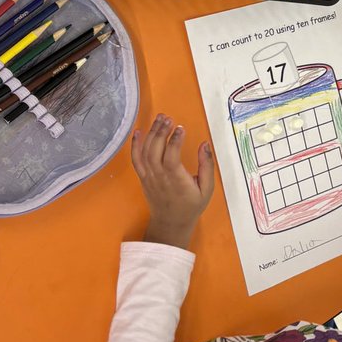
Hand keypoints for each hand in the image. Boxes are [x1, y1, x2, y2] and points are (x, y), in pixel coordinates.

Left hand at [132, 114, 214, 249]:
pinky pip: (136, 159)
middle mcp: (160, 177)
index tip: (181, 128)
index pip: (171, 157)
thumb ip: (207, 166)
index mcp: (176, 180)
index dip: (175, 141)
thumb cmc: (190, 206)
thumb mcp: (207, 189)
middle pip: (155, 151)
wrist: (170, 224)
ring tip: (160, 119)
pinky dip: (135, 144)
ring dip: (151, 133)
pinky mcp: (143, 177)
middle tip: (168, 118)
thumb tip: (204, 145)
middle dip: (161, 131)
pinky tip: (138, 131)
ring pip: (146, 152)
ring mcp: (149, 177)